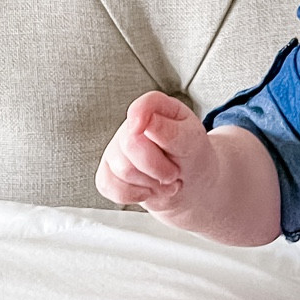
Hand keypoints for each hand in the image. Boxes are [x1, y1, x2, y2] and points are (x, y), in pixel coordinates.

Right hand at [96, 90, 208, 214]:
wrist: (188, 185)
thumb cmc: (191, 157)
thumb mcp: (192, 143)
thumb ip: (171, 132)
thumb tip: (148, 121)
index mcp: (159, 109)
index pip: (145, 105)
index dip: (140, 115)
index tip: (142, 129)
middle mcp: (133, 125)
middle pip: (131, 144)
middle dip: (158, 167)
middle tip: (174, 171)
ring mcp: (117, 148)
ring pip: (122, 170)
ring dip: (151, 184)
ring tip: (164, 180)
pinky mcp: (108, 172)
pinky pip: (109, 186)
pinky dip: (133, 195)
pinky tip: (148, 190)